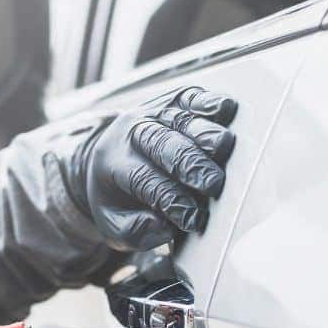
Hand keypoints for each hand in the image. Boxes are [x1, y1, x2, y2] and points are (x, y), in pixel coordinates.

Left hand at [68, 86, 237, 250]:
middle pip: (161, 143)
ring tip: (225, 148)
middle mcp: (130, 133)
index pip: (144, 179)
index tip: (193, 219)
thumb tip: (161, 226)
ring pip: (177, 118)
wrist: (102, 161)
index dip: (171, 199)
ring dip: (203, 132)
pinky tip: (226, 108)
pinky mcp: (170, 101)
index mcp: (112, 164)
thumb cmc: (118, 199)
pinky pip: (188, 96)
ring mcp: (151, 113)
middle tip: (214, 184)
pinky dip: (208, 101)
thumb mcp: (113, 225)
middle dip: (190, 163)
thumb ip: (134, 231)